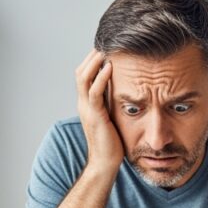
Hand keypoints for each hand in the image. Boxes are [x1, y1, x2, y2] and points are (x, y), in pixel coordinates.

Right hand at [75, 49, 124, 174]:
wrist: (105, 163)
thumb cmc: (112, 144)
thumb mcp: (113, 119)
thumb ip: (113, 105)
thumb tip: (125, 93)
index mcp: (88, 104)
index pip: (86, 76)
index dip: (93, 62)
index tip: (107, 49)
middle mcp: (84, 104)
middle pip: (81, 72)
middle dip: (92, 56)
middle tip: (106, 43)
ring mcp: (87, 109)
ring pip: (84, 78)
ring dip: (94, 62)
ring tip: (105, 49)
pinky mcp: (95, 116)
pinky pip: (94, 92)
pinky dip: (100, 78)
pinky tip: (109, 67)